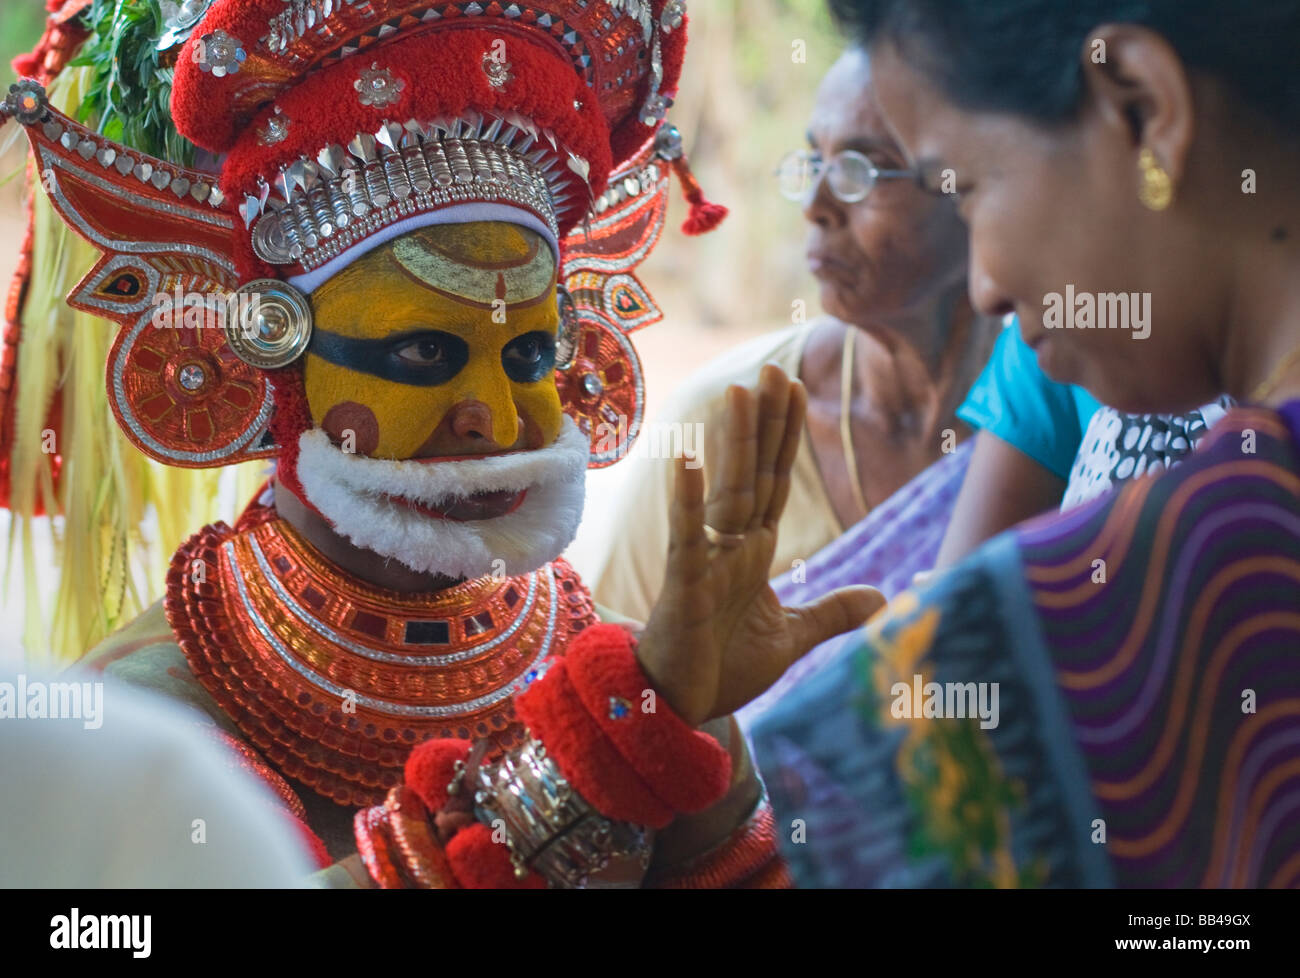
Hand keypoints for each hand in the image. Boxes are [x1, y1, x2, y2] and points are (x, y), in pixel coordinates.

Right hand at [636, 363, 884, 726]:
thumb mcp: (790, 636)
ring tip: (738, 394)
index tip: (794, 387)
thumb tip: (882, 596)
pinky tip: (686, 460)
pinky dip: (686, 499)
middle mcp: (732, 545)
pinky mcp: (683, 583)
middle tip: (773, 369)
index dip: (786, 436)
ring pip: (725, 491)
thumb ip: (832, 612)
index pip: (776, 481)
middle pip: (755, 472)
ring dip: (733, 443)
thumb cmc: (722, 668)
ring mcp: (706, 559)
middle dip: (766, 423)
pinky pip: (685, 535)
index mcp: (755, 551)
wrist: (679, 708)